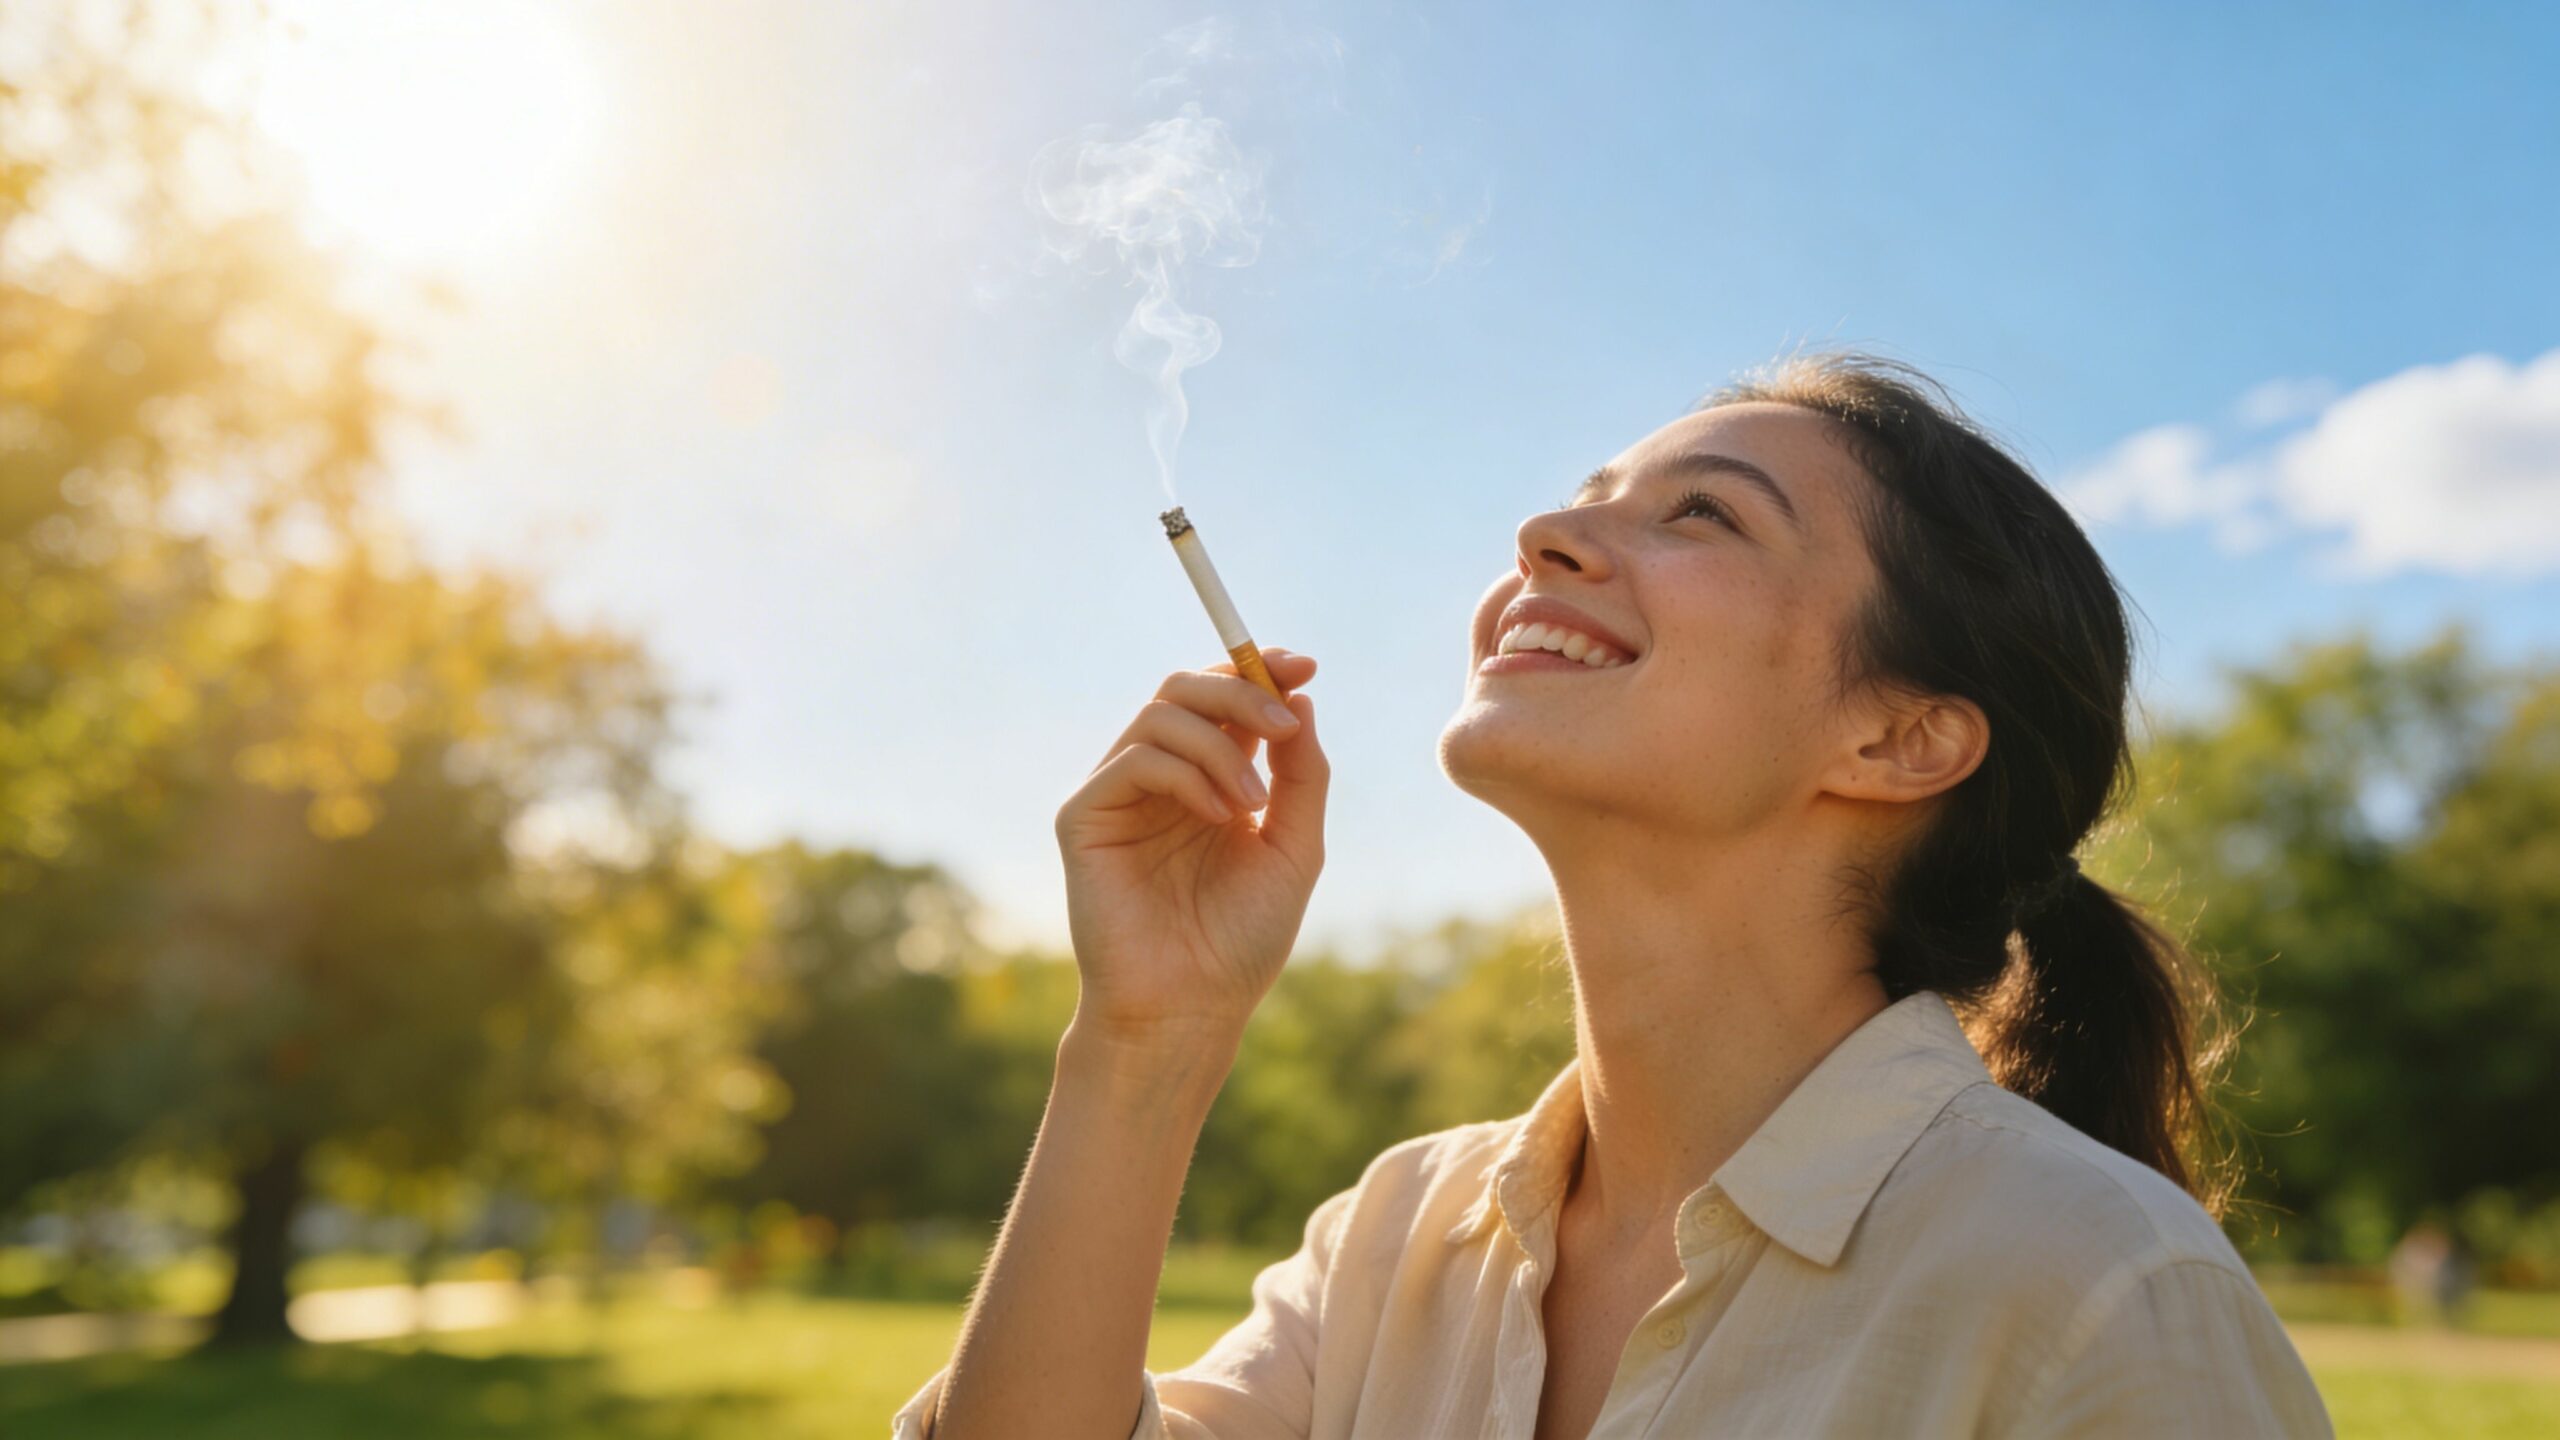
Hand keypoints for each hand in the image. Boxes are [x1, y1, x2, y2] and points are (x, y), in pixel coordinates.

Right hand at [1054, 648, 1328, 1053]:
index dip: (1259, 669)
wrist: (1192, 1009)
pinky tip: (1218, 816)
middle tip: (1282, 719)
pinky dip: (1185, 773)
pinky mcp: (1083, 817)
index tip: (1304, 666)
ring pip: (1161, 714)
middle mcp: (1160, 779)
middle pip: (1184, 688)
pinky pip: (1135, 759)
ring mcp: (1119, 795)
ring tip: (1252, 803)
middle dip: (1240, 688)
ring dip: (1220, 744)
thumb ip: (1302, 774)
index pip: (1224, 700)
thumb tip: (1298, 696)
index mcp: (1209, 781)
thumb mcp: (1294, 847)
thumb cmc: (1241, 940)